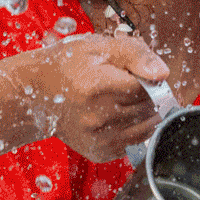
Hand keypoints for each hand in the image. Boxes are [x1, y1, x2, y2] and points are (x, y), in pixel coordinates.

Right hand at [15, 34, 168, 162]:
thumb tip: (163, 74)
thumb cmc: (69, 65)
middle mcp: (97, 117)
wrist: (37, 94)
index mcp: (97, 86)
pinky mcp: (99, 152)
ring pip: (146, 127)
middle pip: (148, 108)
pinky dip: (133, 128)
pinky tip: (117, 115)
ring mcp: (97, 138)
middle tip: (128, 84)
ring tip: (124, 99)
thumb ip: (135, 54)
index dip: (148, 78)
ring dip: (144, 113)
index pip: (147, 87)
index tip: (137, 73)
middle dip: (147, 95)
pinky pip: (134, 142)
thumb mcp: (99, 47)